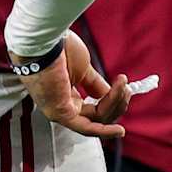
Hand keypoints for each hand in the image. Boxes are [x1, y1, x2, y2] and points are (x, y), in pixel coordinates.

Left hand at [12, 32, 129, 138]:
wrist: (45, 40)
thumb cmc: (59, 48)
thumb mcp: (84, 68)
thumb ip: (95, 85)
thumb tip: (109, 95)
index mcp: (65, 94)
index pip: (93, 107)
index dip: (112, 100)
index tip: (126, 86)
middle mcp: (61, 105)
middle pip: (97, 115)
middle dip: (116, 102)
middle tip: (126, 87)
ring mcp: (59, 111)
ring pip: (97, 118)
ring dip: (114, 103)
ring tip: (123, 87)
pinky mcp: (60, 113)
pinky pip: (86, 127)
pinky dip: (104, 130)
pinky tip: (119, 130)